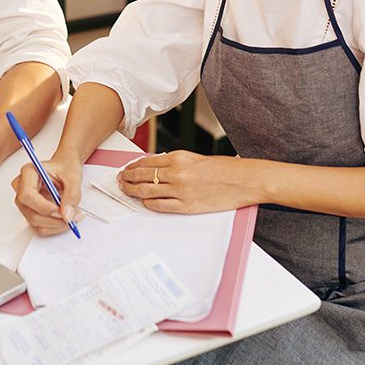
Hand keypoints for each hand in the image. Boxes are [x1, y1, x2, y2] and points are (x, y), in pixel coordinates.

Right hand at [12, 152, 81, 235]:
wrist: (65, 169)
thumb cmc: (66, 167)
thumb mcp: (74, 176)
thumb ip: (72, 194)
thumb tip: (67, 214)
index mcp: (28, 173)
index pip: (27, 195)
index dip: (44, 207)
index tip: (61, 211)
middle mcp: (22, 188)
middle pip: (30, 212)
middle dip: (52, 219)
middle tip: (71, 216)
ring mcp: (25, 202)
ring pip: (35, 223)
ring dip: (55, 225)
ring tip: (72, 216)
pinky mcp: (30, 212)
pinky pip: (40, 227)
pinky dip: (55, 227)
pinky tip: (66, 218)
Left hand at [118, 150, 248, 213]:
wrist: (244, 180)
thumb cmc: (224, 169)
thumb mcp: (196, 159)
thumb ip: (176, 163)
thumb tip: (157, 168)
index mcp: (179, 157)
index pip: (147, 162)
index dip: (132, 166)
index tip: (126, 169)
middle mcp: (176, 173)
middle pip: (142, 175)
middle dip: (127, 178)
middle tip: (119, 180)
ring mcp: (180, 190)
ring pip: (146, 191)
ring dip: (132, 191)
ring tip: (125, 190)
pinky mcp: (187, 206)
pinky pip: (160, 205)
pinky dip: (148, 203)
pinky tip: (144, 202)